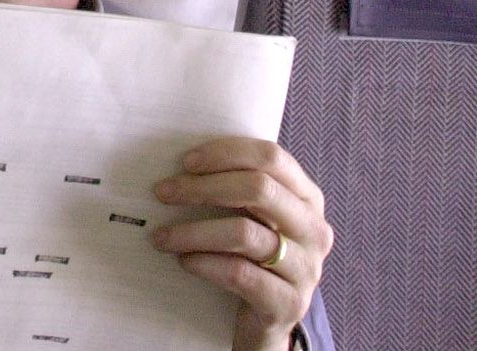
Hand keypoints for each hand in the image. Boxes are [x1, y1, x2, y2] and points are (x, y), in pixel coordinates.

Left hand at [152, 138, 332, 350]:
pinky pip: (240, 274)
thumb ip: (235, 189)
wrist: (262, 324)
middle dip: (203, 187)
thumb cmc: (250, 259)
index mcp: (307, 198)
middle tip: (163, 193)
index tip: (186, 161)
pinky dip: (205, 263)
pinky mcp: (289, 303)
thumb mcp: (252, 219)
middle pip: (259, 189)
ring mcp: (306, 269)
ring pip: (244, 233)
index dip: (227, 153)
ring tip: (161, 236)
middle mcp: (314, 229)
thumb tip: (182, 164)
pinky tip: (184, 261)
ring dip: (194, 231)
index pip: (271, 158)